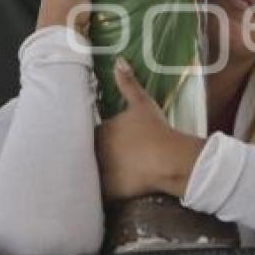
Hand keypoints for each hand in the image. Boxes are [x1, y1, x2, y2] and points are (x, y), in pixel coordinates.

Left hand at [96, 58, 204, 199]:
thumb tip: (118, 61)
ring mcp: (100, 173)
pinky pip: (97, 193)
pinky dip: (100, 191)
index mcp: (100, 131)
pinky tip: (108, 188)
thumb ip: (128, 83)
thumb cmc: (155, 130)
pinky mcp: (107, 191)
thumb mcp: (142, 104)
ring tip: (107, 172)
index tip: (107, 140)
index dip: (94, 137)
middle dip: (91, 154)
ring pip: (89, 173)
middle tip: (110, 156)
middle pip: (86, 153)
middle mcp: (94, 152)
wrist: (168, 160)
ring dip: (92, 173)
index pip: (87, 134)